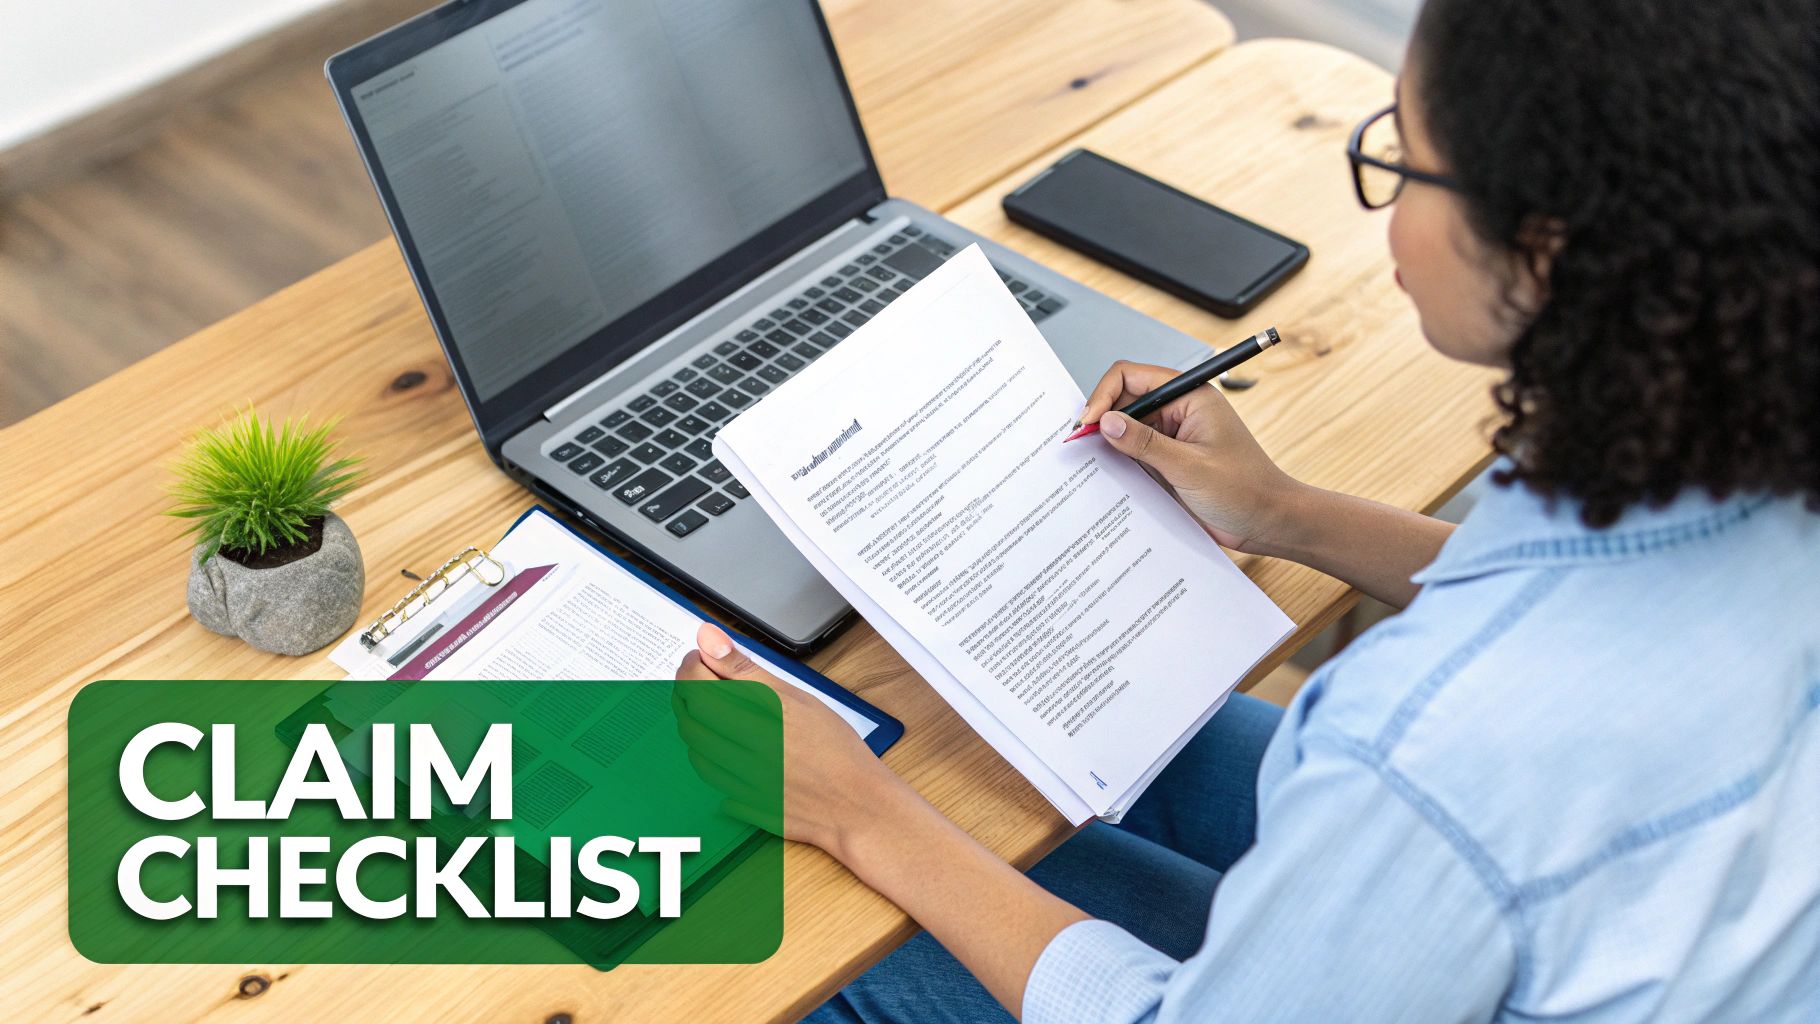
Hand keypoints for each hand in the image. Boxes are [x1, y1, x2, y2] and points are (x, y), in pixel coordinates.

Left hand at [674, 622, 907, 857]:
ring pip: (695, 748)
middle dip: (689, 693)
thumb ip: (747, 669)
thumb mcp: (798, 698)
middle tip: (706, 681)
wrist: (857, 805)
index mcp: (761, 720)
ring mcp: (741, 783)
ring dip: (696, 724)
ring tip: (718, 712)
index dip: (691, 667)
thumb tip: (709, 639)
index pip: (697, 687)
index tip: (700, 659)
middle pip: (690, 717)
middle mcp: (746, 753)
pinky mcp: (742, 804)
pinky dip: (708, 756)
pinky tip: (727, 747)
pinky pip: (708, 777)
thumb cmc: (836, 749)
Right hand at [1079, 360, 1299, 551]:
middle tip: (1080, 443)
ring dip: (1108, 443)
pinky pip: (1134, 454)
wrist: (1268, 523)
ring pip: (1126, 429)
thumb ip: (1145, 443)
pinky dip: (1118, 462)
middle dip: (1101, 419)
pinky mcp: (1168, 462)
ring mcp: (1172, 437)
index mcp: (1190, 397)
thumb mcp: (1190, 467)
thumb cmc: (1247, 490)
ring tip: (1089, 460)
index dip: (1104, 395)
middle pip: (1125, 401)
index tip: (1089, 422)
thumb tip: (1107, 422)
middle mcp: (1179, 412)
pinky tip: (1108, 476)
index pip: (1133, 376)